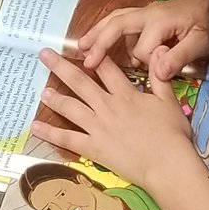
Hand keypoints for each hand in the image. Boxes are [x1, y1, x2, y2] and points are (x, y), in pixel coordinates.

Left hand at [33, 47, 194, 193]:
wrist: (167, 164)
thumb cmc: (172, 134)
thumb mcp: (169, 101)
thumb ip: (160, 77)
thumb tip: (159, 51)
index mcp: (126, 94)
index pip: (106, 68)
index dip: (93, 54)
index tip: (79, 44)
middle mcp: (107, 107)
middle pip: (80, 82)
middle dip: (61, 66)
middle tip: (44, 54)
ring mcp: (98, 127)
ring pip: (71, 108)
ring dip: (55, 97)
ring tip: (42, 90)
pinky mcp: (93, 148)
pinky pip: (68, 139)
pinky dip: (50, 133)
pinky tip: (36, 127)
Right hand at [77, 0, 208, 81]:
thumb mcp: (201, 43)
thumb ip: (179, 57)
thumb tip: (155, 73)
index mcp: (160, 20)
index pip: (142, 49)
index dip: (146, 65)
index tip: (157, 75)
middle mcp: (149, 13)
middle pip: (116, 23)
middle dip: (100, 40)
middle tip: (85, 59)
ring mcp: (148, 13)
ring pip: (116, 19)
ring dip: (98, 32)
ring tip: (81, 47)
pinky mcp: (150, 16)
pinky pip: (123, 22)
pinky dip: (109, 30)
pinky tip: (103, 43)